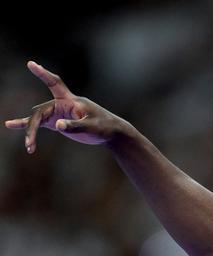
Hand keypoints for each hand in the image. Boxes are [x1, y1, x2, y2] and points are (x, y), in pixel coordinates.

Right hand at [4, 60, 124, 152]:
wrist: (111, 132)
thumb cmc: (104, 127)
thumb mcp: (91, 127)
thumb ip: (75, 126)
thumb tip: (57, 125)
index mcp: (70, 100)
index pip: (54, 83)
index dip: (43, 74)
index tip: (31, 64)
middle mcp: (61, 104)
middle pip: (40, 111)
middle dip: (33, 127)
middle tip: (30, 144)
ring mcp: (58, 113)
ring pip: (38, 119)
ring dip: (31, 132)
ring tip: (28, 146)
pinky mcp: (58, 123)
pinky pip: (40, 124)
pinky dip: (29, 127)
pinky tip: (13, 126)